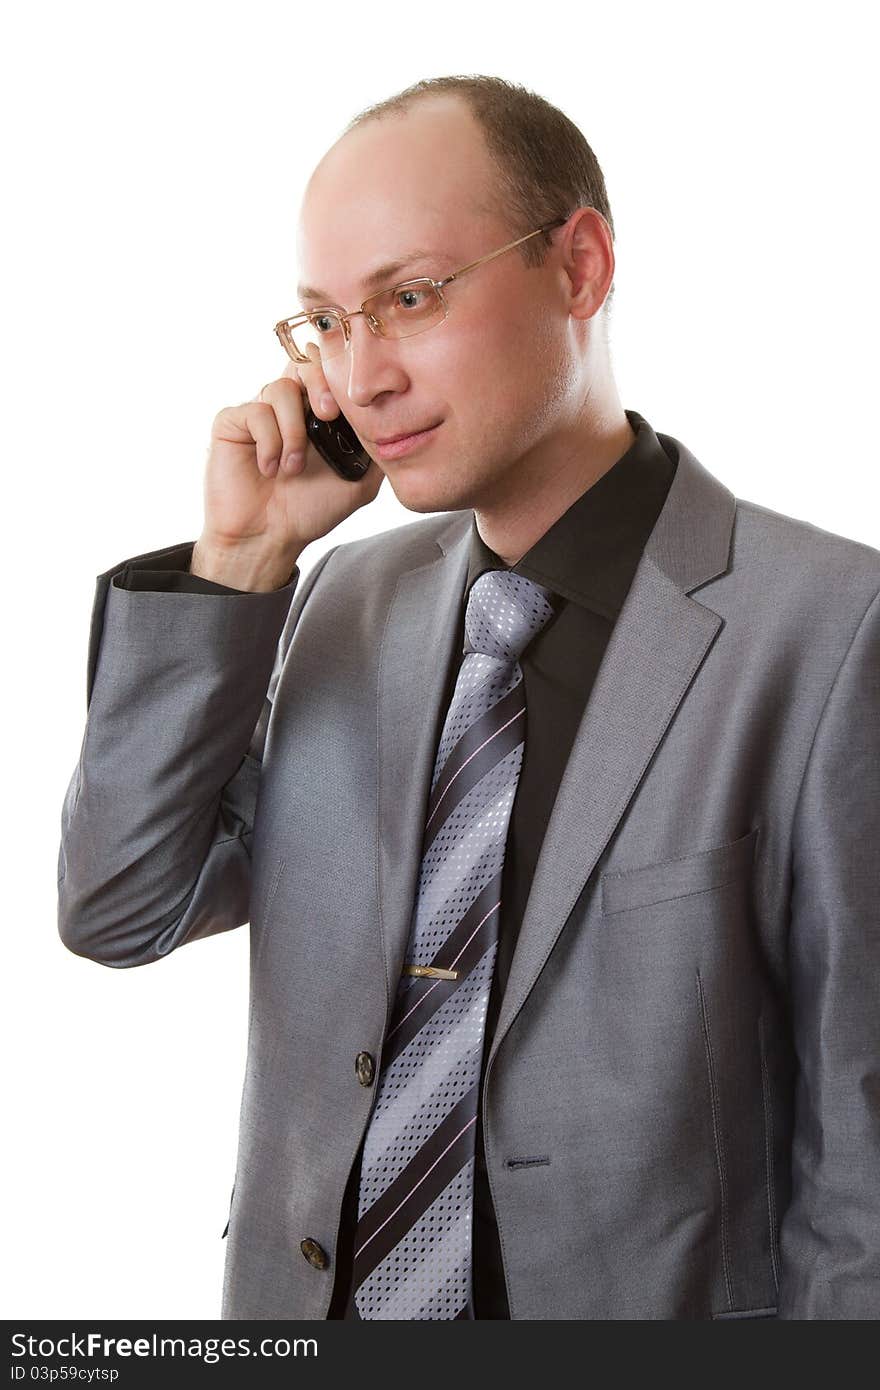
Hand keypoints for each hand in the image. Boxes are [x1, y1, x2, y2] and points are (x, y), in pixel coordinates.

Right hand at [196, 350, 382, 580]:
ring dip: (293, 431)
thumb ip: (376, 449)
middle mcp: (290, 406)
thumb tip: (398, 422)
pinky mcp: (233, 422)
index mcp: (319, 412)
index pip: (330, 370)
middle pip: (304, 361)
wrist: (268, 537)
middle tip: (327, 415)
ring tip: (294, 468)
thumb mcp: (359, 481)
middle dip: (320, 382)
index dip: (341, 375)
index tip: (352, 404)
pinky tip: (270, 469)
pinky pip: (254, 412)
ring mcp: (261, 411)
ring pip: (279, 388)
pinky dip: (269, 442)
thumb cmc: (309, 510)